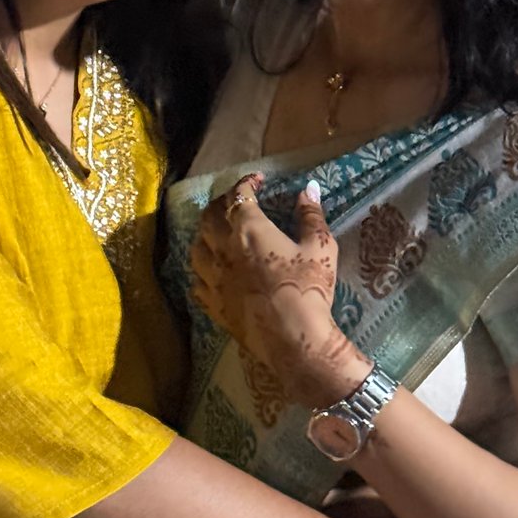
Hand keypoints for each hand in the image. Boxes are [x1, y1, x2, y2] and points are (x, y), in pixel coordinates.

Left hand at [191, 176, 362, 407]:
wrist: (292, 337)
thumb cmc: (308, 288)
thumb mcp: (320, 246)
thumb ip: (311, 216)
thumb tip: (308, 189)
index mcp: (249, 229)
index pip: (239, 195)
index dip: (246, 183)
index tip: (258, 180)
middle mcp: (223, 249)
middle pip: (209, 217)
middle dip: (221, 204)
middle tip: (236, 203)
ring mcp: (213, 278)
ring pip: (196, 248)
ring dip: (205, 235)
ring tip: (217, 235)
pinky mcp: (212, 304)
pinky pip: (197, 281)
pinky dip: (202, 271)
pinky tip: (211, 273)